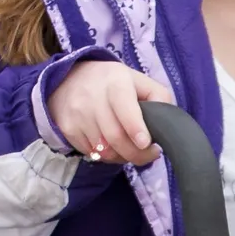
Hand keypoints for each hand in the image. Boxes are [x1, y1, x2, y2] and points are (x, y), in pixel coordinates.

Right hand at [52, 61, 173, 164]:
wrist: (68, 78)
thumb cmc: (112, 82)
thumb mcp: (137, 80)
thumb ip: (158, 97)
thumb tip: (166, 121)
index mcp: (116, 83)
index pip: (125, 109)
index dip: (135, 129)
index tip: (146, 143)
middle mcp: (93, 98)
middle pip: (116, 137)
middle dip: (136, 154)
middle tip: (149, 155)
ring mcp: (78, 115)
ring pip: (104, 150)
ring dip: (122, 157)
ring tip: (130, 149)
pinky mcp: (68, 129)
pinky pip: (92, 153)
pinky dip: (106, 156)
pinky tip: (112, 146)